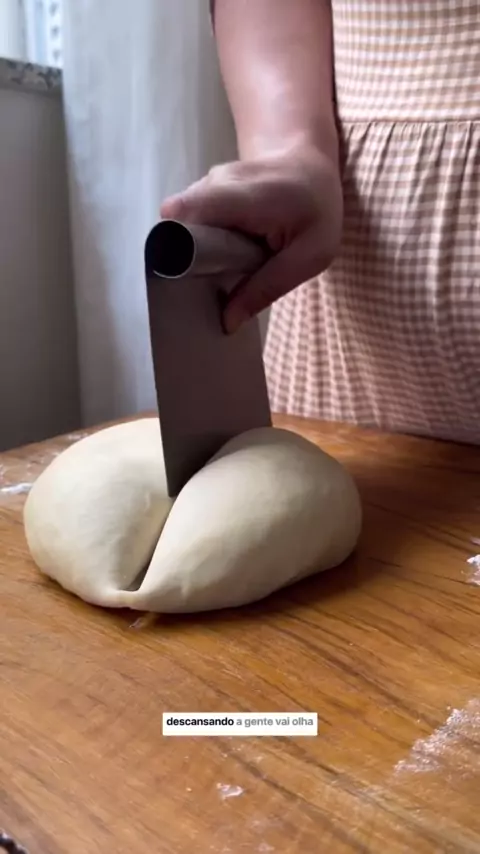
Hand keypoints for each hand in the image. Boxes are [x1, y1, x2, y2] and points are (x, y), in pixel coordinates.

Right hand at [160, 145, 342, 332]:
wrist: (309, 166)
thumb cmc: (315, 212)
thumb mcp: (310, 255)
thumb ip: (268, 287)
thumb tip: (227, 323)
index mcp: (247, 195)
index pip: (187, 212)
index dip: (175, 245)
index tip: (185, 278)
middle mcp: (217, 181)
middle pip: (179, 224)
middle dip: (186, 256)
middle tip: (208, 282)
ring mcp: (207, 181)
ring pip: (184, 223)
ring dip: (196, 248)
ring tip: (222, 265)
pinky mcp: (203, 188)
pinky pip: (192, 219)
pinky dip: (203, 238)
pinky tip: (224, 248)